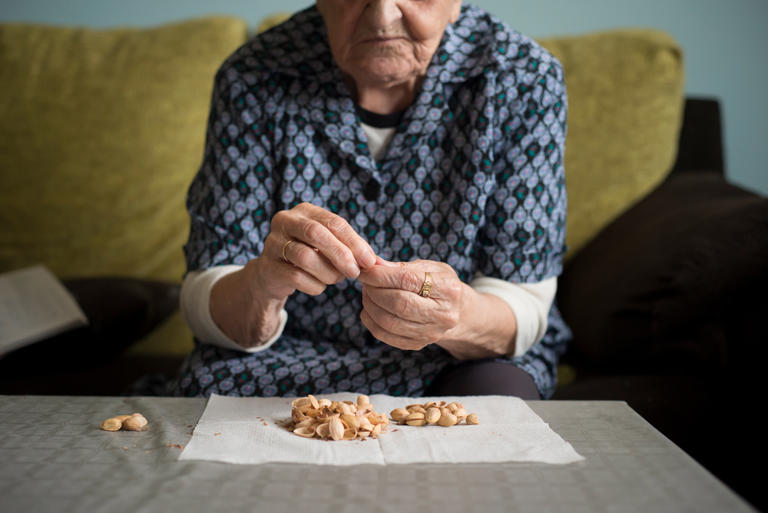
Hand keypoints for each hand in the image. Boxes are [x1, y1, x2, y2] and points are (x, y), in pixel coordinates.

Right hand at [255, 202, 376, 300]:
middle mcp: (285, 221)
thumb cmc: (309, 256)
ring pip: (305, 257)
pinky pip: (297, 277)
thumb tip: (374, 261)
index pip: (334, 222)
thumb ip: (349, 248)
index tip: (369, 261)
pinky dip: (315, 285)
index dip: (354, 242)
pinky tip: (320, 286)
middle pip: (316, 233)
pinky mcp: (268, 266)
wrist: (273, 275)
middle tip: (354, 272)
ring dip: (328, 272)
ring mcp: (273, 243)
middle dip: (340, 254)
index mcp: (305, 211)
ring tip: (336, 279)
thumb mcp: (329, 246)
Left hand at [357, 258, 465, 350]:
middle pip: (399, 303)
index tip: (366, 271)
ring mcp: (431, 333)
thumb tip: (372, 264)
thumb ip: (400, 266)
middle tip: (364, 282)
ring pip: (390, 322)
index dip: (381, 275)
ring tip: (367, 294)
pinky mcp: (418, 344)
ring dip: (370, 306)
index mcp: (448, 288)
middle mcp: (443, 314)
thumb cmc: (439, 284)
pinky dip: (371, 322)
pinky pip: (386, 336)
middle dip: (374, 291)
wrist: (457, 312)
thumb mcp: (428, 268)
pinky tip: (369, 310)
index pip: (408, 280)